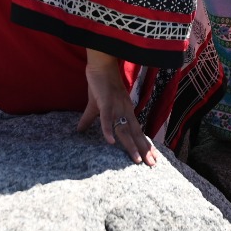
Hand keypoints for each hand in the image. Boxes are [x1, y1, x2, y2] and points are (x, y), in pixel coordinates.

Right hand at [76, 49, 156, 166]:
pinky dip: (108, 130)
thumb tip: (78, 130)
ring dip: (130, 145)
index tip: (152, 158)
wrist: (100, 65)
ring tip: (136, 160)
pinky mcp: (105, 102)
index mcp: (125, 111)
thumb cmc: (100, 84)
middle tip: (151, 165)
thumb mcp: (95, 106)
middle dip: (143, 149)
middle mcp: (124, 111)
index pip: (137, 131)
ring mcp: (116, 107)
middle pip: (135, 133)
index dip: (144, 144)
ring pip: (124, 129)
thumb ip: (89, 119)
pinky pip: (107, 118)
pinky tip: (111, 142)